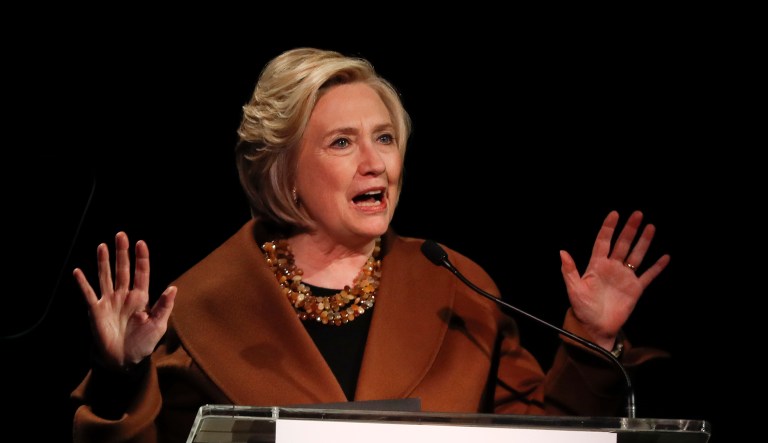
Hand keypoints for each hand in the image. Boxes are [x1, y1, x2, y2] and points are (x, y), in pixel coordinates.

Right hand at [73, 232, 175, 367]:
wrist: (124, 361)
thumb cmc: (143, 344)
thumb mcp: (158, 325)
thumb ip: (164, 306)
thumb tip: (173, 288)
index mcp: (141, 298)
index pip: (141, 273)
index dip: (141, 258)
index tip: (140, 243)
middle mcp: (124, 296)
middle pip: (122, 270)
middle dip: (122, 253)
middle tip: (121, 235)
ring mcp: (109, 302)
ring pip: (106, 277)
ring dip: (104, 262)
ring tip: (102, 246)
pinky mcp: (96, 311)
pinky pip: (88, 294)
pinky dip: (83, 283)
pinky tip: (78, 272)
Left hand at [559, 211, 669, 349]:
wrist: (595, 328)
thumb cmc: (582, 309)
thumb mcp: (574, 289)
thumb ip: (570, 271)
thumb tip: (562, 252)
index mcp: (596, 265)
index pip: (603, 242)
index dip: (608, 228)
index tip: (615, 214)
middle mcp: (612, 268)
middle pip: (622, 244)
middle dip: (629, 229)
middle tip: (637, 214)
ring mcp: (624, 277)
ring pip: (636, 255)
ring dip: (643, 242)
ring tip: (650, 227)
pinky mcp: (635, 289)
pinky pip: (648, 275)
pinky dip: (657, 267)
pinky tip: (665, 257)